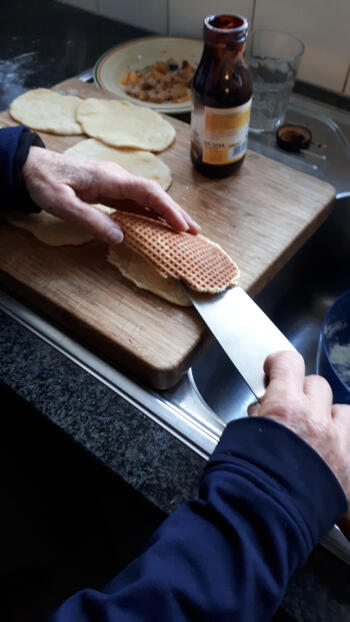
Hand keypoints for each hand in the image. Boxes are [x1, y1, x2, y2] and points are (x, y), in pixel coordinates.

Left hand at [22, 146, 199, 243]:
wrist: (32, 166)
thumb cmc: (44, 182)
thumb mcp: (62, 204)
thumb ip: (90, 220)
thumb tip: (120, 237)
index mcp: (110, 178)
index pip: (148, 192)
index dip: (167, 209)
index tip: (182, 226)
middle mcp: (118, 178)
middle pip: (154, 195)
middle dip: (176, 213)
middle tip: (196, 232)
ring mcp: (115, 183)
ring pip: (147, 199)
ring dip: (166, 214)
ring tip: (184, 231)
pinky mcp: (109, 190)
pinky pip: (136, 203)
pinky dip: (151, 214)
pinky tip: (159, 225)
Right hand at [248, 350, 349, 500]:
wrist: (260, 522)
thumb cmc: (242, 482)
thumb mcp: (239, 436)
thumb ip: (258, 417)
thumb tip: (265, 411)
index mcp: (284, 406)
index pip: (289, 363)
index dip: (279, 364)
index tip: (274, 370)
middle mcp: (315, 420)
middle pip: (316, 385)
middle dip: (302, 393)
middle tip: (289, 410)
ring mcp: (336, 443)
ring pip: (341, 410)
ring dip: (328, 415)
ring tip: (314, 432)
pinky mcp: (347, 467)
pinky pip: (349, 439)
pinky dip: (339, 441)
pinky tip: (325, 455)